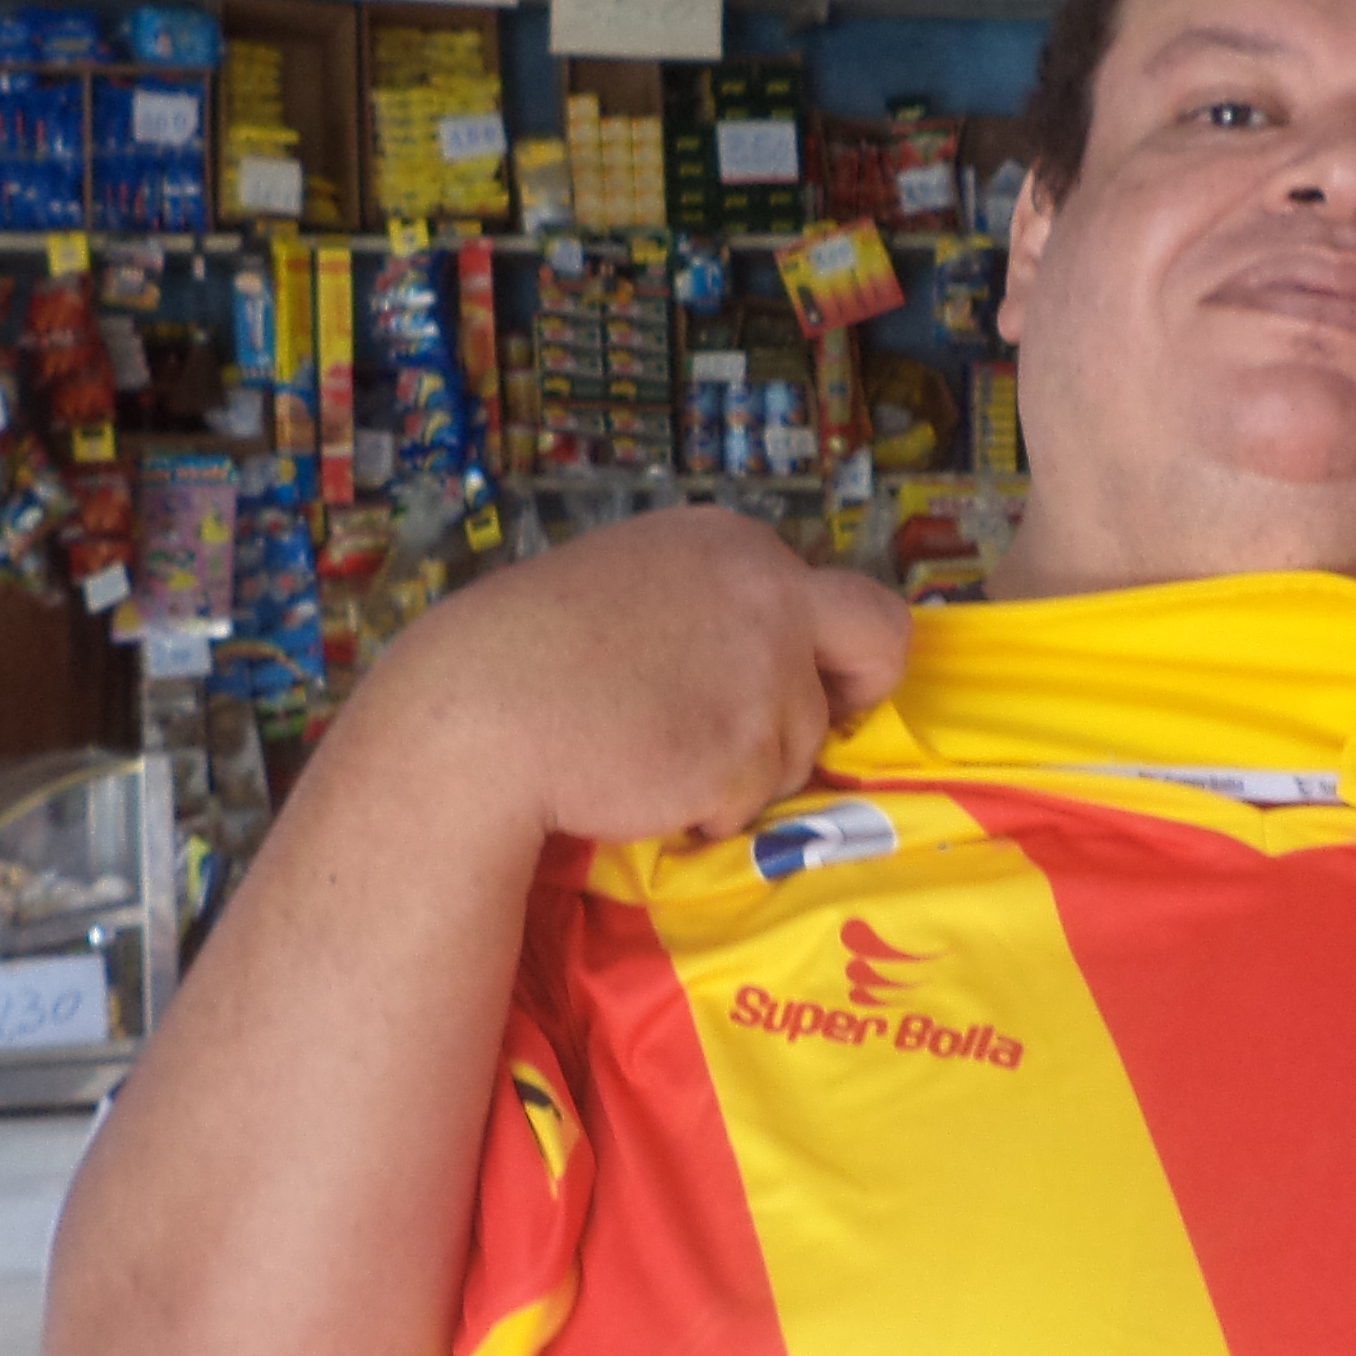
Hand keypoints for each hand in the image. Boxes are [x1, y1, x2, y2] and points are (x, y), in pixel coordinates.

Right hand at [367, 509, 912, 848]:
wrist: (479, 716)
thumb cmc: (528, 655)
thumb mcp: (632, 588)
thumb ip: (709, 608)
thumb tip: (757, 657)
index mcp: (732, 546)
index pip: (837, 593)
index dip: (822, 648)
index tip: (792, 679)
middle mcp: (768, 594)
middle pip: (877, 642)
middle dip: (853, 694)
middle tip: (794, 732)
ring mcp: (766, 673)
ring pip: (800, 744)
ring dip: (744, 770)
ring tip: (653, 759)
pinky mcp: (747, 752)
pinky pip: (752, 802)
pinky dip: (708, 810)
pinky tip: (643, 787)